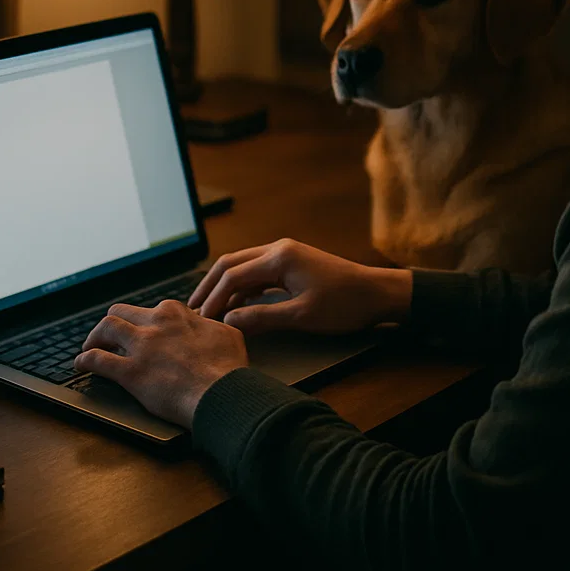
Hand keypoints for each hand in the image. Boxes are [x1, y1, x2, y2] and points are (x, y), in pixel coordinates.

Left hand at [74, 299, 247, 427]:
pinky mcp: (130, 372)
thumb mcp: (226, 334)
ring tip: (90, 347)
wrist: (220, 392)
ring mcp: (141, 346)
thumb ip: (209, 325)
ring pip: (105, 328)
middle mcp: (155, 323)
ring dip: (94, 337)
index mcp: (176, 313)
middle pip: (121, 312)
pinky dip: (84, 360)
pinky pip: (97, 360)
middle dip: (112, 324)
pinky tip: (80, 365)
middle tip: (109, 338)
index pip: (151, 309)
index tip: (144, 333)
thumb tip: (206, 325)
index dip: (145, 322)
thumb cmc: (228, 367)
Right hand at [189, 238, 411, 335]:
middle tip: (193, 310)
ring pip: (243, 266)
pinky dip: (243, 286)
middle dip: (210, 286)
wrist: (376, 293)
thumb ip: (262, 317)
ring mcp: (285, 254)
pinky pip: (258, 271)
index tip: (200, 320)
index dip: (213, 298)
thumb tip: (228, 321)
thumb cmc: (344, 305)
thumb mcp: (302, 315)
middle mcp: (278, 249)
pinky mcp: (292, 263)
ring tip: (209, 309)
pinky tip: (236, 305)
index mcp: (279, 257)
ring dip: (225, 286)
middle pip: (231, 263)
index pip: (233, 275)